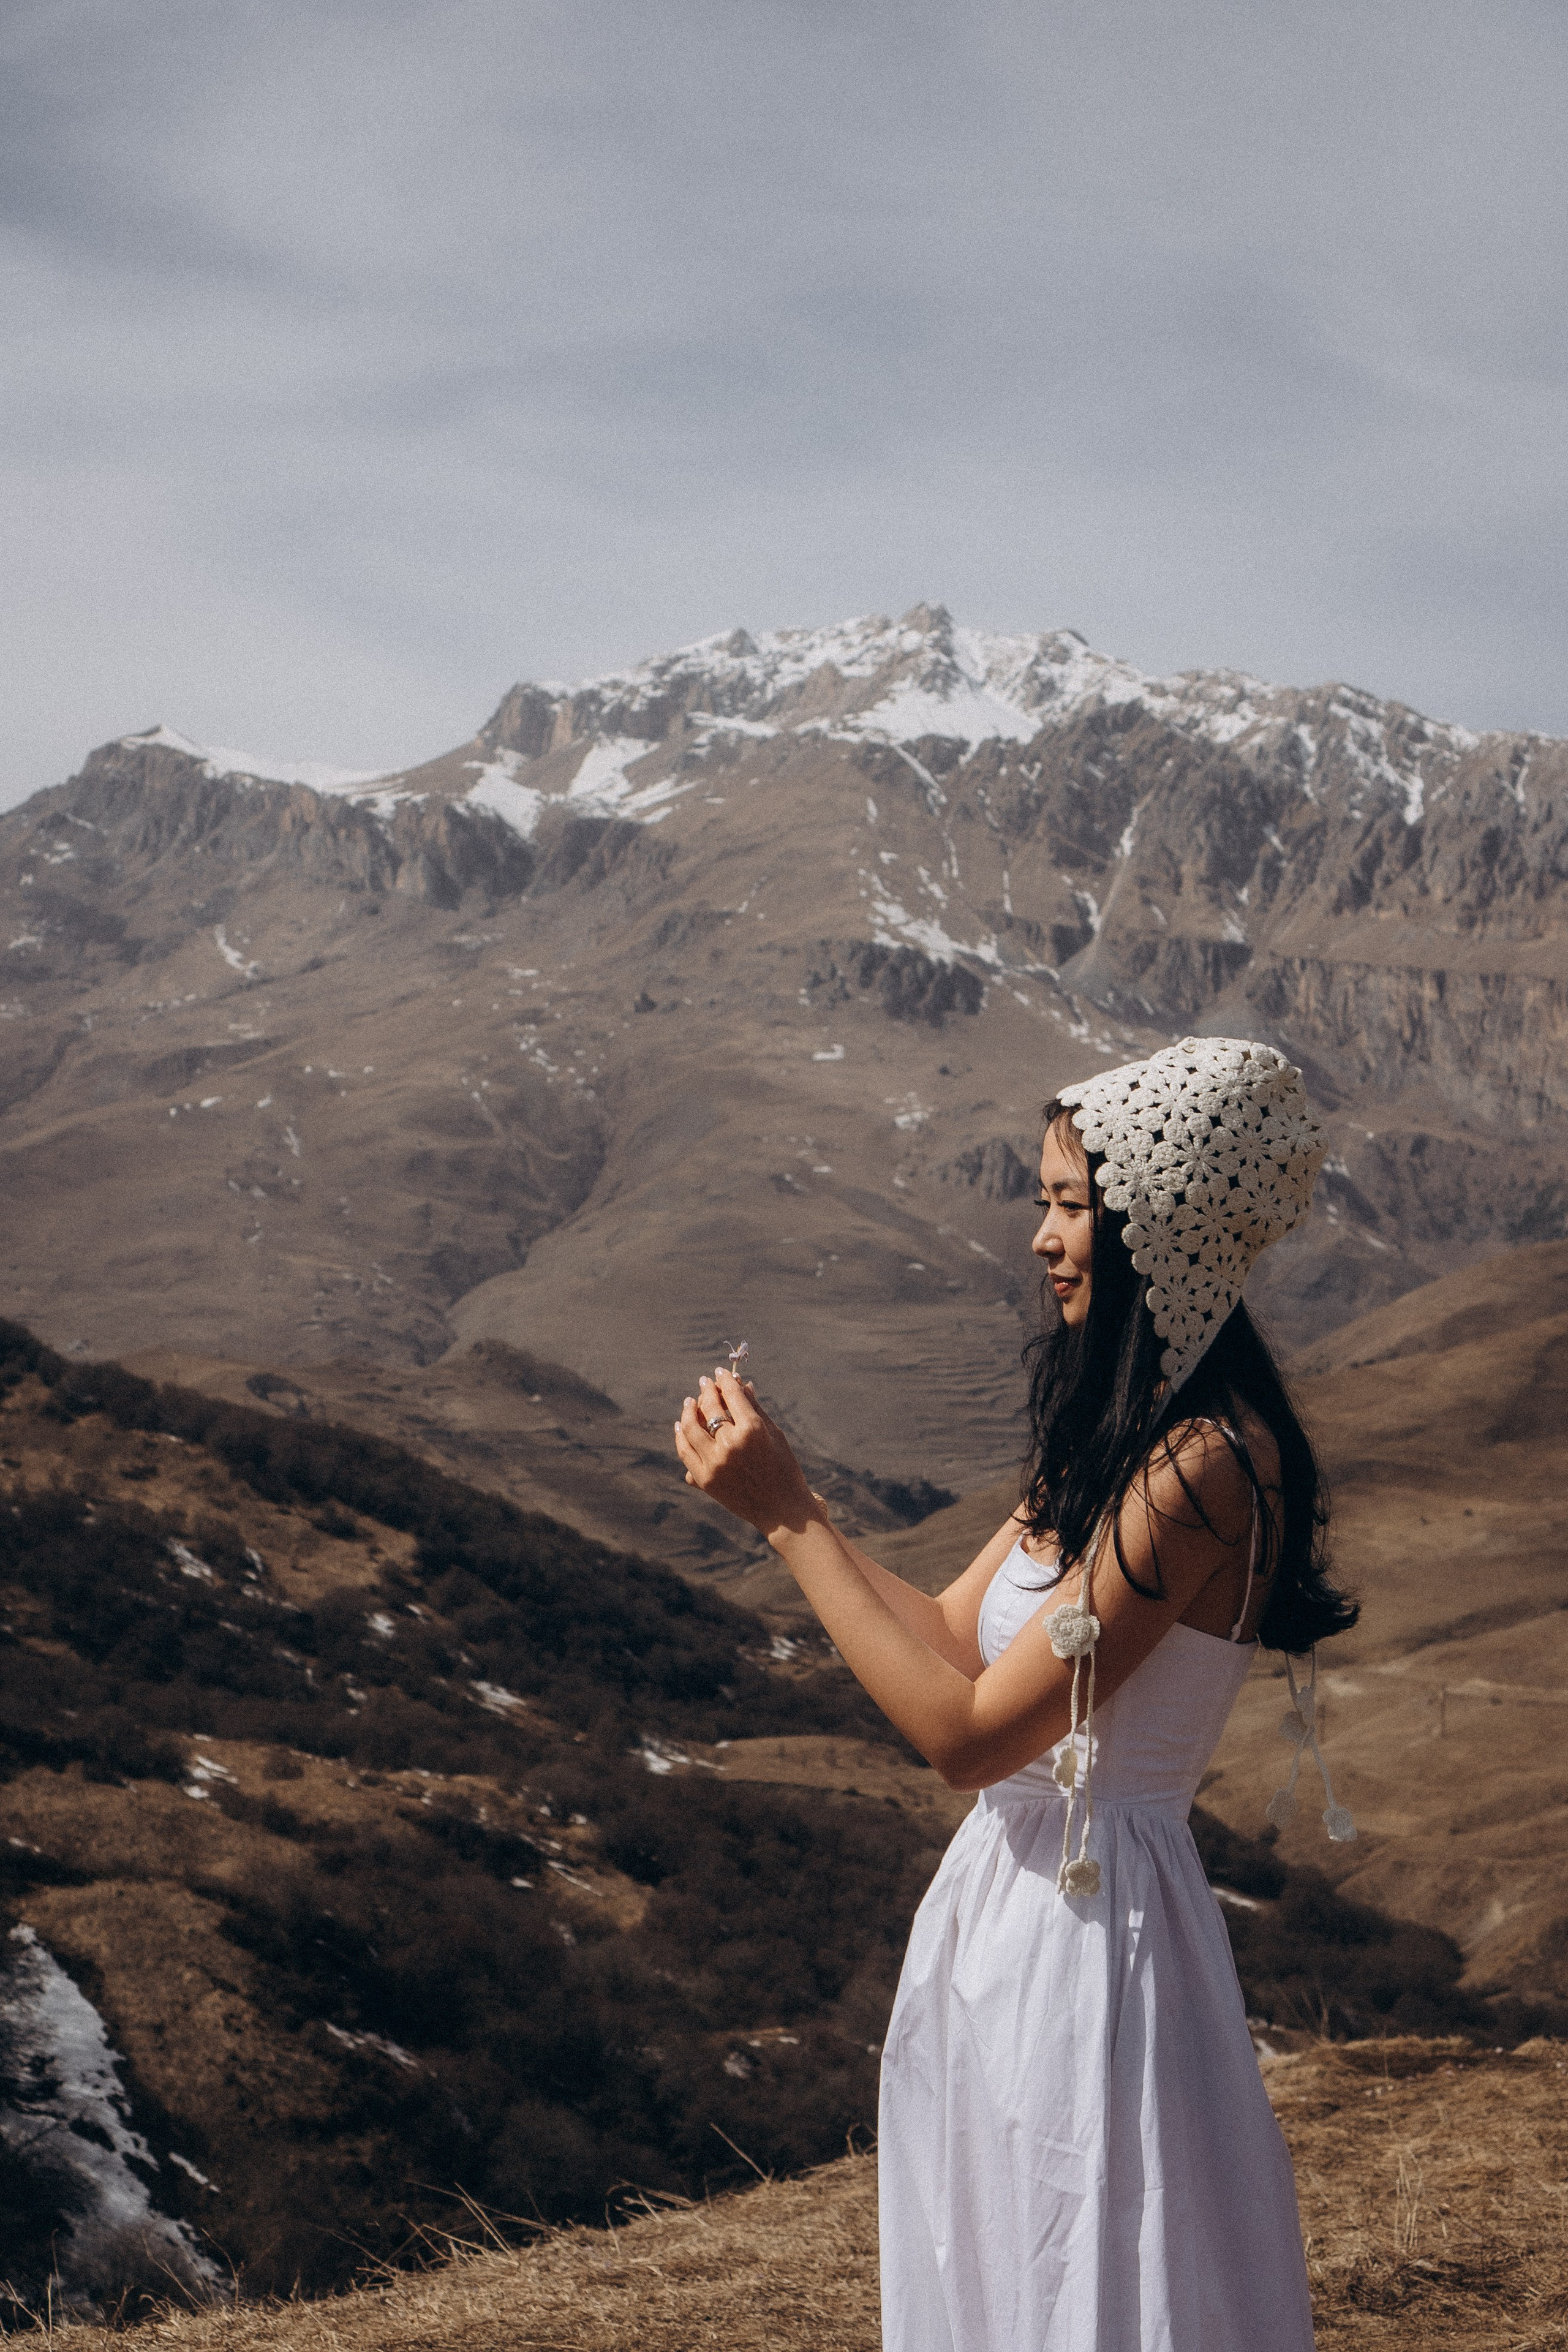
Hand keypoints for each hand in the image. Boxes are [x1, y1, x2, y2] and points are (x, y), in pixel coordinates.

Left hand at [673, 1367, 819, 1541]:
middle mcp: (730, 1444)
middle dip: (707, 1390)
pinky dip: (681, 1436)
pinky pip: (685, 1451)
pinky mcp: (705, 1479)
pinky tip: (681, 1426)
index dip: (725, 1380)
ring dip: (689, 1410)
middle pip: (710, 1408)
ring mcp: (714, 1463)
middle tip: (705, 1382)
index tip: (720, 1372)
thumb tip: (742, 1383)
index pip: (732, 1395)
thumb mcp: (774, 1435)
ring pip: (691, 1428)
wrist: (783, 1511)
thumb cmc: (784, 1469)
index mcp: (752, 1430)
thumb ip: (754, 1408)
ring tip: (690, 1402)